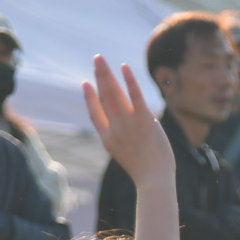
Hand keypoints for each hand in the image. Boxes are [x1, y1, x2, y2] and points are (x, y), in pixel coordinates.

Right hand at [85, 57, 171, 185]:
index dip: (90, 98)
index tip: (86, 84)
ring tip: (101, 59)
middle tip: (97, 60)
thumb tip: (136, 124)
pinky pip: (134, 95)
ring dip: (107, 73)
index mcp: (108, 139)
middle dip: (99, 76)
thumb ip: (127, 138)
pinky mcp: (144, 119)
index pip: (95, 114)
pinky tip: (123, 67)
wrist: (154, 180)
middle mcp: (115, 128)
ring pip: (114, 92)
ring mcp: (128, 123)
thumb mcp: (129, 155)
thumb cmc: (146, 172)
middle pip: (104, 97)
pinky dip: (128, 80)